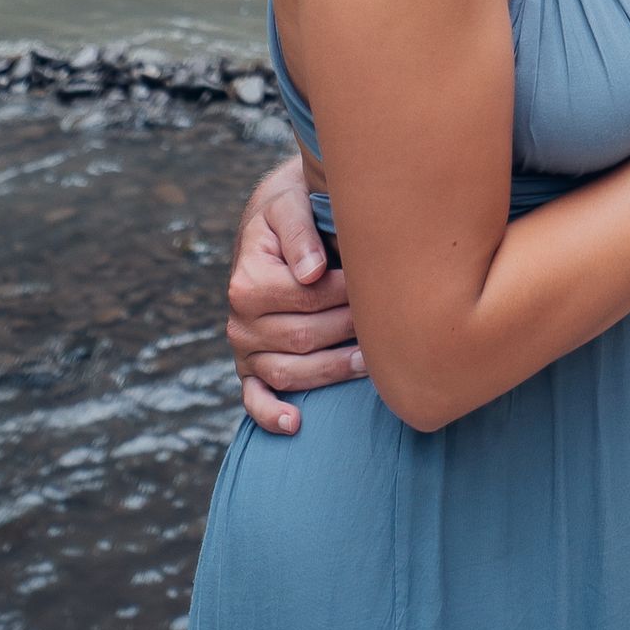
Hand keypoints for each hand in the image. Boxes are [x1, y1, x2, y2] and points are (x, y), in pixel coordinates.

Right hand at [226, 154, 364, 433]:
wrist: (272, 225)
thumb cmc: (290, 211)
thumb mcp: (290, 205)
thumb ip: (300, 233)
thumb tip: (313, 273)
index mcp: (248, 280)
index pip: (307, 298)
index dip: (347, 292)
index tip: (381, 283)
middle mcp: (239, 320)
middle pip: (303, 337)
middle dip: (349, 330)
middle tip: (390, 323)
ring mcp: (244, 348)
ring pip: (289, 372)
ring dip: (332, 372)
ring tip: (371, 364)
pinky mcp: (249, 368)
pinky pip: (255, 398)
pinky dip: (271, 415)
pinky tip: (295, 424)